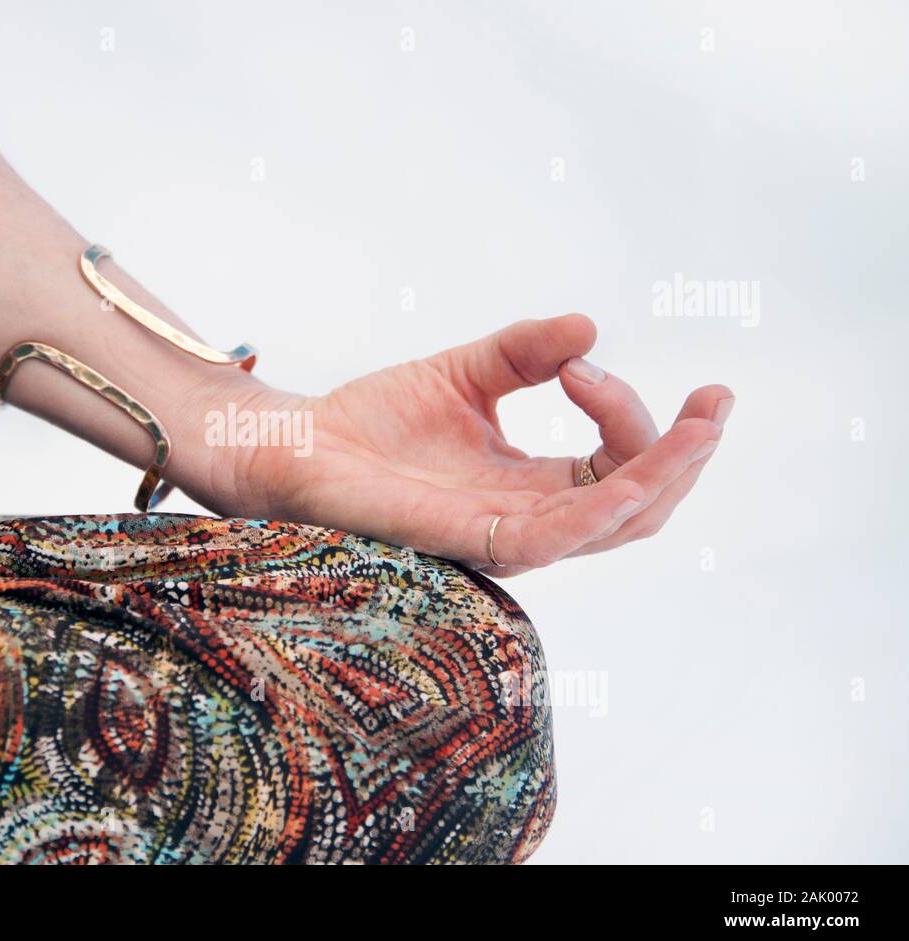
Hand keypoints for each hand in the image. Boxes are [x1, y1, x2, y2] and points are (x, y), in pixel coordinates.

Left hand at [195, 314, 731, 575]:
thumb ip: (524, 353)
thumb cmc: (372, 422)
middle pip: (639, 506)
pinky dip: (601, 510)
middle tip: (717, 400)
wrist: (295, 444)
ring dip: (665, 478)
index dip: (630, 414)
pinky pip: (552, 540)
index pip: (617, 462)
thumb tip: (589, 328)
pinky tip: (634, 473)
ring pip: (612, 527)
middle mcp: (528, 517)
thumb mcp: (465, 373)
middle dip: (686, 455)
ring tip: (703, 427)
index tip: (583, 360)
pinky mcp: (466, 539)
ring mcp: (500, 535)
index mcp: (531, 485)